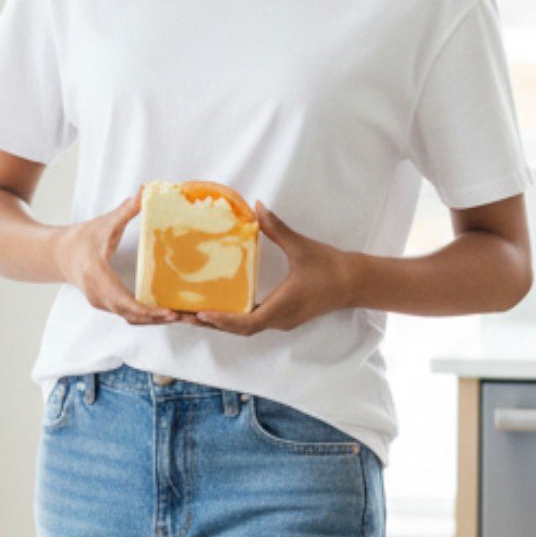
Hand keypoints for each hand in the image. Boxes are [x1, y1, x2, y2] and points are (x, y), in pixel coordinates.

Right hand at [57, 186, 179, 326]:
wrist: (58, 254)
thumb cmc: (81, 237)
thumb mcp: (105, 223)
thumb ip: (126, 210)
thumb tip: (145, 190)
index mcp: (97, 275)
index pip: (125, 301)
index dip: (148, 310)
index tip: (169, 312)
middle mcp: (98, 295)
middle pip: (132, 315)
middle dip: (158, 317)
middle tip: (185, 315)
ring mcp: (100, 303)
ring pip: (130, 318)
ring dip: (154, 320)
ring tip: (181, 316)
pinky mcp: (104, 305)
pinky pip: (127, 315)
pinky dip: (145, 317)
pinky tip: (165, 312)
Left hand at [171, 201, 353, 334]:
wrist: (354, 282)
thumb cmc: (330, 266)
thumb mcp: (302, 246)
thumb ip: (278, 228)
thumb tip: (258, 207)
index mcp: (283, 306)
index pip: (248, 322)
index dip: (223, 320)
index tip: (202, 313)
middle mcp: (280, 319)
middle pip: (238, 329)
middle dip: (210, 323)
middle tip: (181, 315)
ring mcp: (281, 320)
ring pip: (244, 328)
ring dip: (219, 323)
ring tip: (190, 314)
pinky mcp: (283, 317)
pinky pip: (252, 322)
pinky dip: (232, 319)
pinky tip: (217, 308)